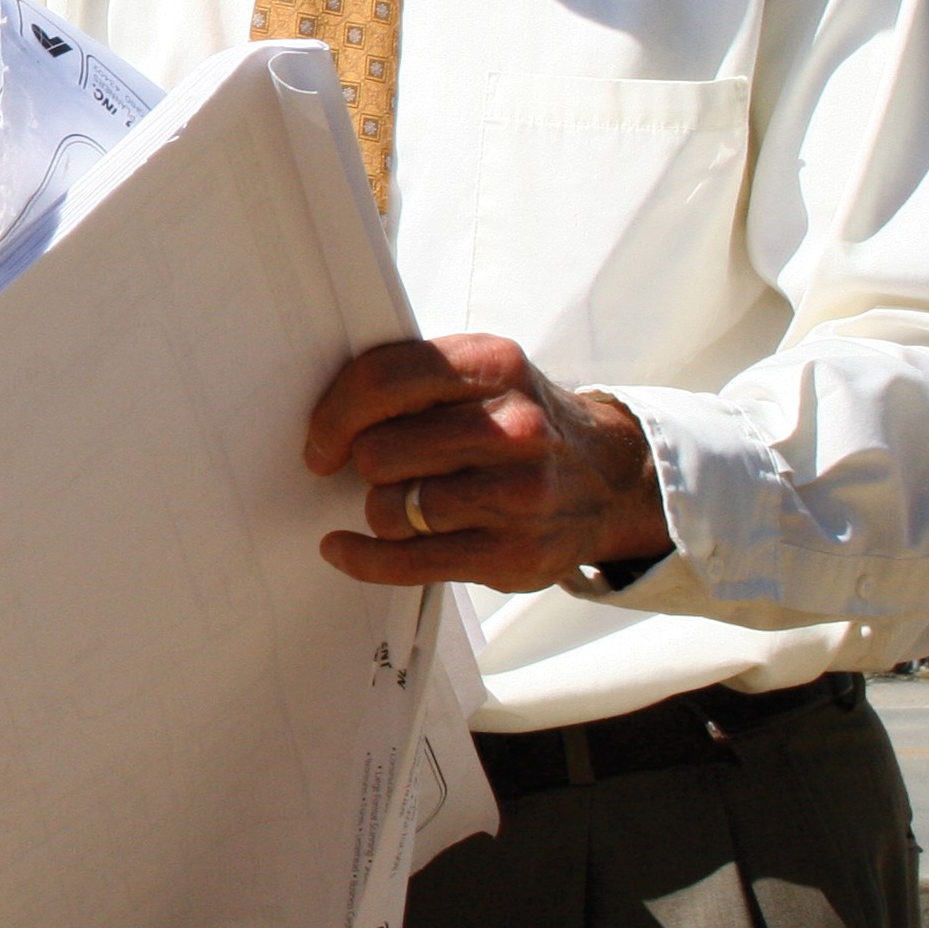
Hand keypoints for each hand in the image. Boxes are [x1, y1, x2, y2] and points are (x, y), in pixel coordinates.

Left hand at [304, 333, 671, 592]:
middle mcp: (513, 428)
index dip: (335, 414)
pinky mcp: (514, 552)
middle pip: (380, 451)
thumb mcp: (481, 375)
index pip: (384, 380)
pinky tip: (343, 548)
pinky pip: (408, 561)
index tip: (320, 440)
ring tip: (402, 502)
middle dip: (363, 463)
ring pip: (392, 507)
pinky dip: (363, 559)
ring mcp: (519, 494)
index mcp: (493, 365)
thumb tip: (326, 414)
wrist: (609, 478)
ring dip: (380, 508)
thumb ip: (414, 379)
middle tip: (376, 469)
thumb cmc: (517, 424)